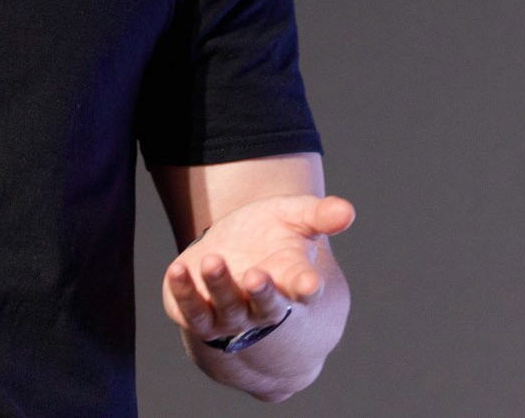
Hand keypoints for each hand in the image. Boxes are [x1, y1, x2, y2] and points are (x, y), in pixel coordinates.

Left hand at [162, 193, 354, 347]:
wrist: (235, 258)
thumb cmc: (272, 236)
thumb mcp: (296, 217)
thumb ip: (320, 215)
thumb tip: (347, 211)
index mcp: (291, 282)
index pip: (304, 288)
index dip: (307, 287)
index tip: (311, 284)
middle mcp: (263, 305)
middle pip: (266, 308)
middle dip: (262, 294)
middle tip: (256, 276)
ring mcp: (231, 314)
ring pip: (228, 309)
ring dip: (220, 287)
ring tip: (212, 260)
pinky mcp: (199, 314)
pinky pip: (192, 311)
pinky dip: (184, 293)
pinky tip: (177, 270)